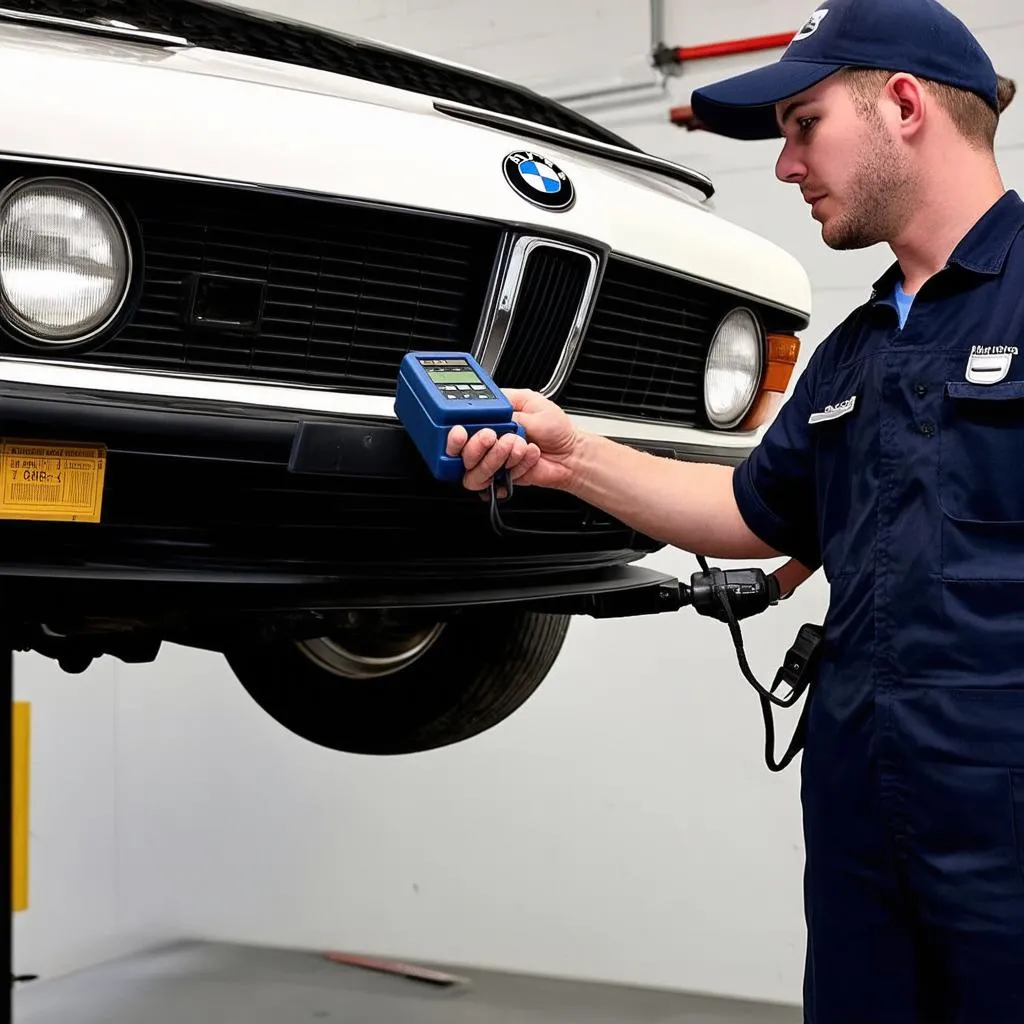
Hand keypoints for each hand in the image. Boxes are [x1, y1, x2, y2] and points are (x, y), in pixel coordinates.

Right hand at [446, 388, 579, 493]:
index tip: (461, 430)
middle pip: (461, 450)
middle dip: (475, 446)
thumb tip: (487, 417)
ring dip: (495, 458)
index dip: (455, 429)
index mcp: (491, 416)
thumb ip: (506, 411)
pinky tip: (527, 457)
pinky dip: (514, 468)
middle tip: (492, 437)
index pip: (460, 423)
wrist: (571, 454)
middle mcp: (488, 438)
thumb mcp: (534, 404)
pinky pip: (494, 481)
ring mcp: (493, 460)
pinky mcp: (501, 477)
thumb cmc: (556, 428)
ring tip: (517, 446)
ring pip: (473, 470)